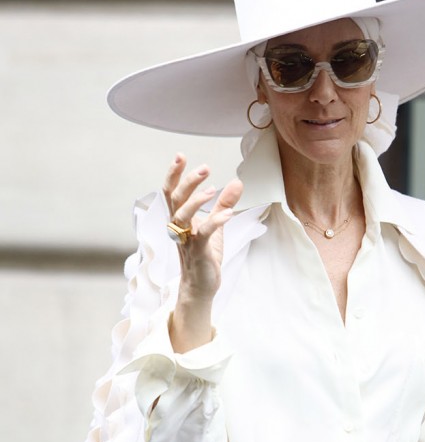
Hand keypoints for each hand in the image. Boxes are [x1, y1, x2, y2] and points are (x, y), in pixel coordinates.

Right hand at [163, 154, 242, 351]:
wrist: (201, 286)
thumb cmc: (205, 255)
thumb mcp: (215, 226)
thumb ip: (224, 204)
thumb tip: (236, 182)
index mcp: (179, 218)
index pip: (171, 192)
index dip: (173, 174)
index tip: (180, 155)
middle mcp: (178, 227)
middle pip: (175, 199)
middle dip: (187, 181)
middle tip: (204, 168)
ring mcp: (186, 240)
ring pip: (182, 216)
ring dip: (196, 200)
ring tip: (212, 189)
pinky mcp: (198, 252)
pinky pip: (203, 234)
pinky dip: (214, 221)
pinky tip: (227, 213)